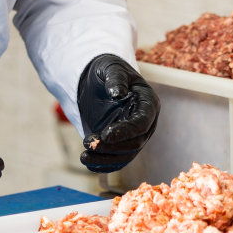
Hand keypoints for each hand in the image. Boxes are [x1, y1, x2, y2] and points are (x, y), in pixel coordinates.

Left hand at [76, 55, 158, 172]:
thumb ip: (115, 79)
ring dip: (105, 159)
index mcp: (148, 104)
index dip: (125, 131)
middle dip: (111, 147)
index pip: (141, 123)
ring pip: (125, 156)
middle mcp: (145, 123)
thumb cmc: (107, 70)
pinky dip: (103, 165)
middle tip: (89, 142)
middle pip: (134, 143)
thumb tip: (117, 94)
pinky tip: (87, 162)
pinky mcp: (120, 144)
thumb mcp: (110, 67)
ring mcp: (133, 136)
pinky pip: (116, 160)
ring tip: (84, 155)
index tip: (105, 135)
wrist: (98, 80)